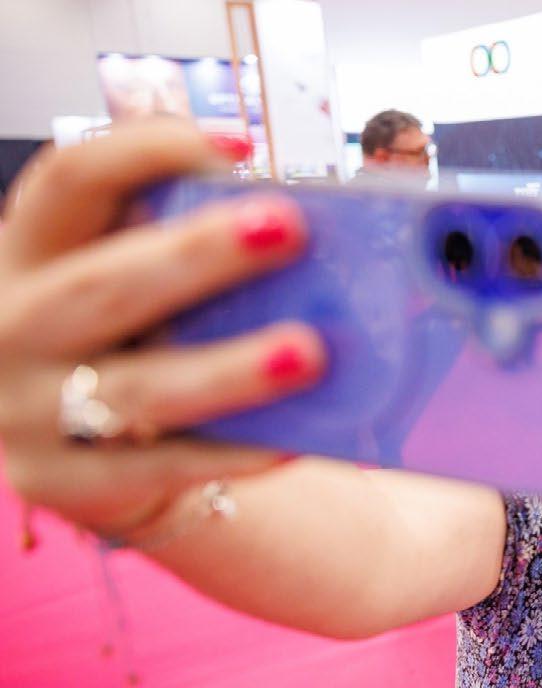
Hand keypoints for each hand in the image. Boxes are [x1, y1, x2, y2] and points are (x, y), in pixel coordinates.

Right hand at [0, 118, 323, 537]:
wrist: (94, 461)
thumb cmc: (136, 342)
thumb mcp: (134, 283)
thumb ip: (182, 248)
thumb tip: (299, 220)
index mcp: (26, 253)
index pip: (67, 181)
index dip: (142, 151)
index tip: (237, 146)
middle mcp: (9, 325)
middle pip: (102, 285)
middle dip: (196, 255)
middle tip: (289, 228)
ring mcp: (26, 412)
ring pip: (134, 388)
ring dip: (226, 369)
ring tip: (307, 353)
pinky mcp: (63, 482)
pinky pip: (160, 467)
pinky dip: (230, 452)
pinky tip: (292, 438)